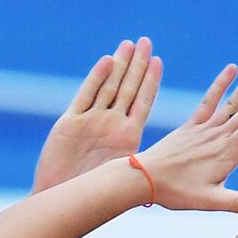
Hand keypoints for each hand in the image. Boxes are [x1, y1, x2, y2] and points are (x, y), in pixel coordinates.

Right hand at [33, 37, 161, 192]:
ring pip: (107, 86)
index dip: (150, 81)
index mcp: (127, 135)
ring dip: (119, 65)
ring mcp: (91, 120)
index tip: (158, 60)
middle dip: (136, 64)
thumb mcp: (127, 174)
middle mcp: (110, 123)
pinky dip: (97, 78)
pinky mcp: (71, 122)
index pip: (142, 101)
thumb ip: (143, 161)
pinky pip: (86, 95)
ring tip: (129, 44)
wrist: (65, 197)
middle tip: (145, 41)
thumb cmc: (96, 194)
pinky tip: (108, 61)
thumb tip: (172, 161)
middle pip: (125, 87)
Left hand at [132, 58, 237, 214]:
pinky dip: (221, 84)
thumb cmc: (177, 193)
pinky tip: (231, 69)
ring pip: (233, 101)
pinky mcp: (192, 125)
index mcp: (228, 152)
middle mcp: (219, 136)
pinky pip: (209, 100)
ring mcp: (206, 128)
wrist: (143, 178)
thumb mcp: (211, 202)